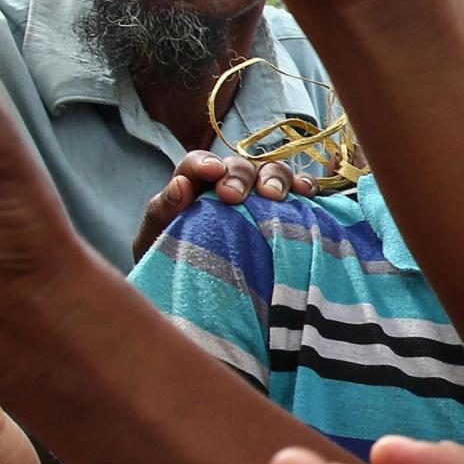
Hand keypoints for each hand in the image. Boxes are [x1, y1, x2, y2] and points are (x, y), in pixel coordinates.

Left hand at [133, 152, 313, 264]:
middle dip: (239, 176)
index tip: (211, 172)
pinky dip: (307, 187)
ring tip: (274, 197)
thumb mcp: (157, 240)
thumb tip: (180, 186)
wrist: (200, 300)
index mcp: (193, 188)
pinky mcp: (287, 213)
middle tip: (233, 197)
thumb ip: (162, 211)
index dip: (204, 163)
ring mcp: (260, 199)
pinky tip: (306, 195)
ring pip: (273, 172)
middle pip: (240, 166)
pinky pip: (301, 191)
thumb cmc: (174, 265)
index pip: (197, 163)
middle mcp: (229, 186)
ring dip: (276, 179)